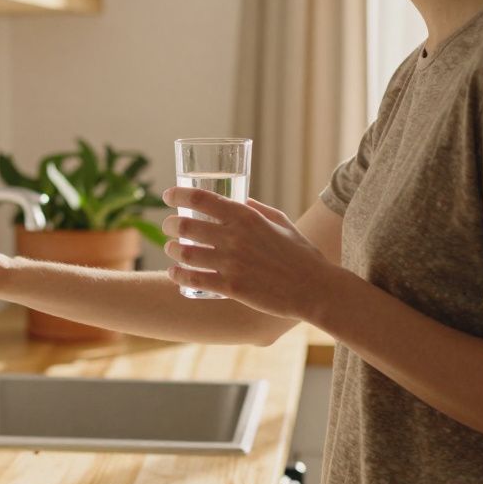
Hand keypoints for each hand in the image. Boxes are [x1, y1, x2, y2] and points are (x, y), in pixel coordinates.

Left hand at [160, 187, 339, 320]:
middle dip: (170, 224)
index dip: (178, 195)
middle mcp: (234, 237)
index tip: (168, 196)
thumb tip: (240, 200)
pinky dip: (178, 275)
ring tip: (171, 249)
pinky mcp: (231, 287)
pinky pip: (194, 279)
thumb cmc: (301, 254)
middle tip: (169, 227)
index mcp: (246, 217)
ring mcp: (231, 263)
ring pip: (185, 253)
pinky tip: (174, 273)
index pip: (201, 199)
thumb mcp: (282, 223)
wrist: (314, 288)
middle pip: (185, 226)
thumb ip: (258, 209)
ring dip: (172, 250)